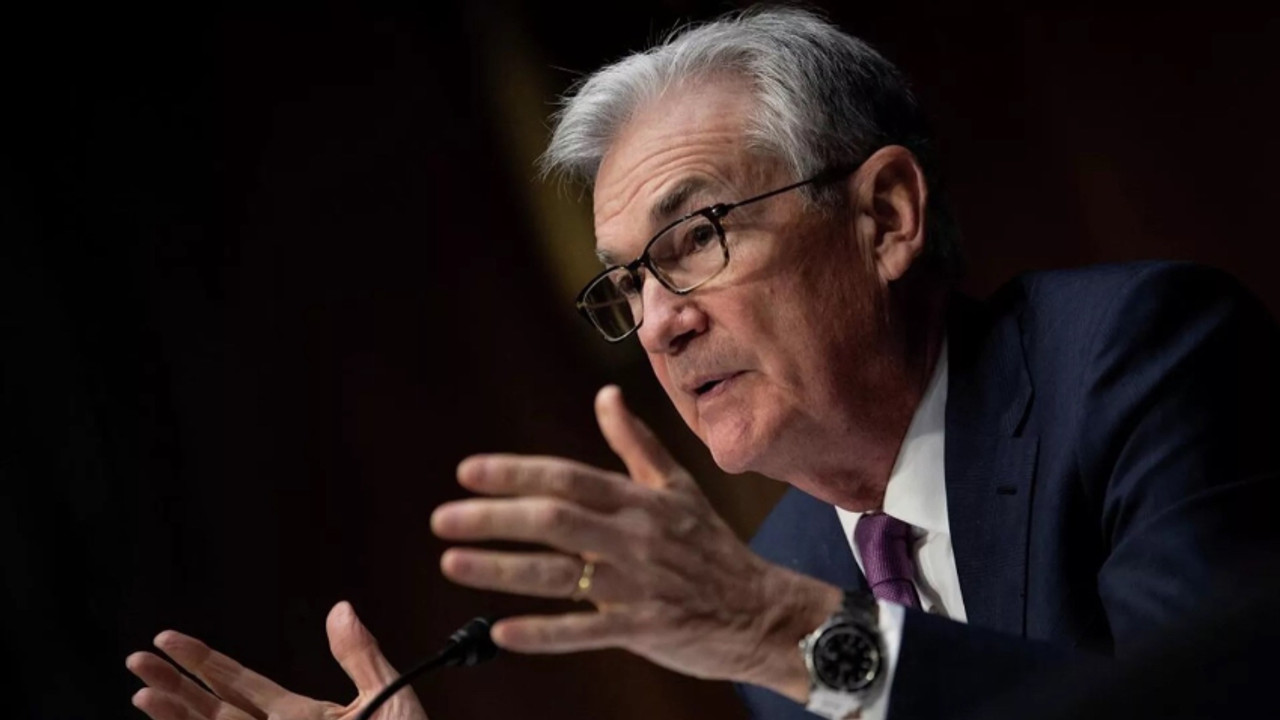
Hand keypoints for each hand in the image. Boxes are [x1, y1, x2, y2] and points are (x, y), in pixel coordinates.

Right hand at [127, 601, 427, 719]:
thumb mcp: (390, 699)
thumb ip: (360, 657)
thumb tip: (340, 608)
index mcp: (305, 719)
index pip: (243, 685)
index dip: (205, 663)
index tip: (169, 638)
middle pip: (215, 711)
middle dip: (175, 686)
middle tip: (138, 658)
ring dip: (176, 718)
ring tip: (143, 694)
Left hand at [431, 385, 841, 700]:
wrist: (762, 610)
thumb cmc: (712, 548)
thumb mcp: (677, 487)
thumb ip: (635, 443)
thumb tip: (605, 394)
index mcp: (639, 500)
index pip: (568, 477)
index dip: (516, 473)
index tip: (468, 471)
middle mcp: (635, 537)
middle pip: (555, 519)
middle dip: (494, 517)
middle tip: (442, 518)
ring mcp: (639, 585)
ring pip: (561, 574)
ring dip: (502, 568)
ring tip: (452, 562)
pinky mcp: (645, 629)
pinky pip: (586, 632)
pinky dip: (543, 633)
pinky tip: (502, 632)